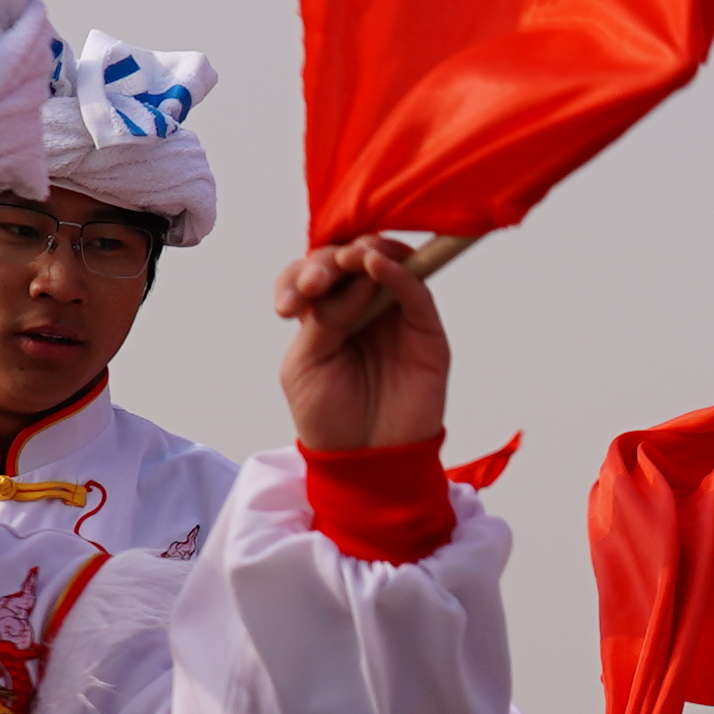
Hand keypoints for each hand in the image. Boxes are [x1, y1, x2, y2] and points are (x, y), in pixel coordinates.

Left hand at [273, 235, 452, 455]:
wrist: (365, 460)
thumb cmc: (330, 418)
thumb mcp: (305, 365)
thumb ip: (320, 319)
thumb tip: (347, 277)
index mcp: (325, 314)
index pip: (313, 274)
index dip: (300, 277)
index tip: (288, 307)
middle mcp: (360, 307)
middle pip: (348, 260)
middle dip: (329, 263)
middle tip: (317, 283)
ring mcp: (394, 314)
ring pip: (385, 263)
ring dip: (364, 252)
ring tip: (349, 261)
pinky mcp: (424, 328)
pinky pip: (415, 289)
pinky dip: (398, 270)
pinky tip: (375, 264)